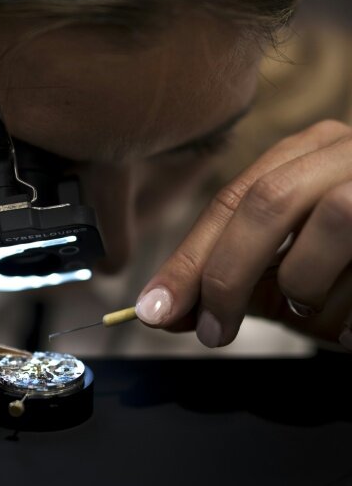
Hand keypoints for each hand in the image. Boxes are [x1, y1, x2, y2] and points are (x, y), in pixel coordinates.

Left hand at [134, 120, 351, 349]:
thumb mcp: (289, 266)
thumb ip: (233, 281)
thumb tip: (165, 310)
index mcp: (310, 153)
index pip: (231, 200)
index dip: (187, 258)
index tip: (154, 310)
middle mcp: (351, 150)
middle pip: (269, 198)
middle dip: (228, 275)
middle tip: (212, 334)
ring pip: (335, 219)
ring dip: (308, 287)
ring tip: (313, 313)